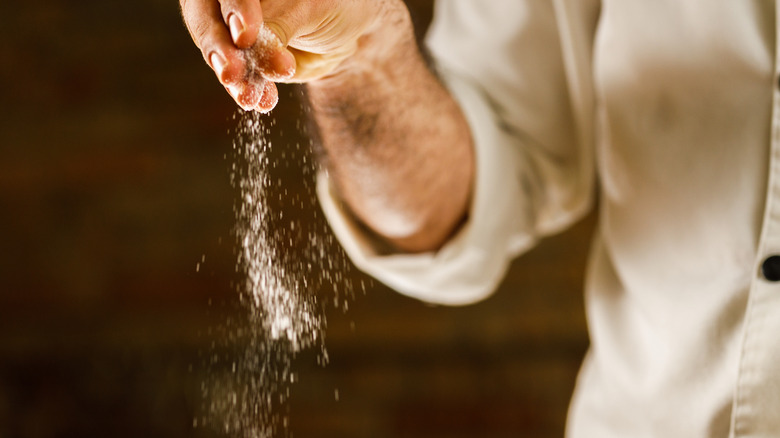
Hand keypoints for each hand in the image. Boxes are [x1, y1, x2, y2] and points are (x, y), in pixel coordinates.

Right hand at [180, 0, 383, 112]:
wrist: (348, 26)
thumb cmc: (332, 2)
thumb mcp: (309, 7)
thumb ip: (279, 24)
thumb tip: (253, 52)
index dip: (233, 9)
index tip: (246, 34)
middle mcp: (230, 1)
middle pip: (206, 18)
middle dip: (219, 48)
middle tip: (232, 73)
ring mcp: (230, 28)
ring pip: (218, 51)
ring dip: (233, 78)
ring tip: (249, 97)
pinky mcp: (242, 59)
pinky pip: (237, 76)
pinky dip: (247, 90)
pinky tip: (260, 102)